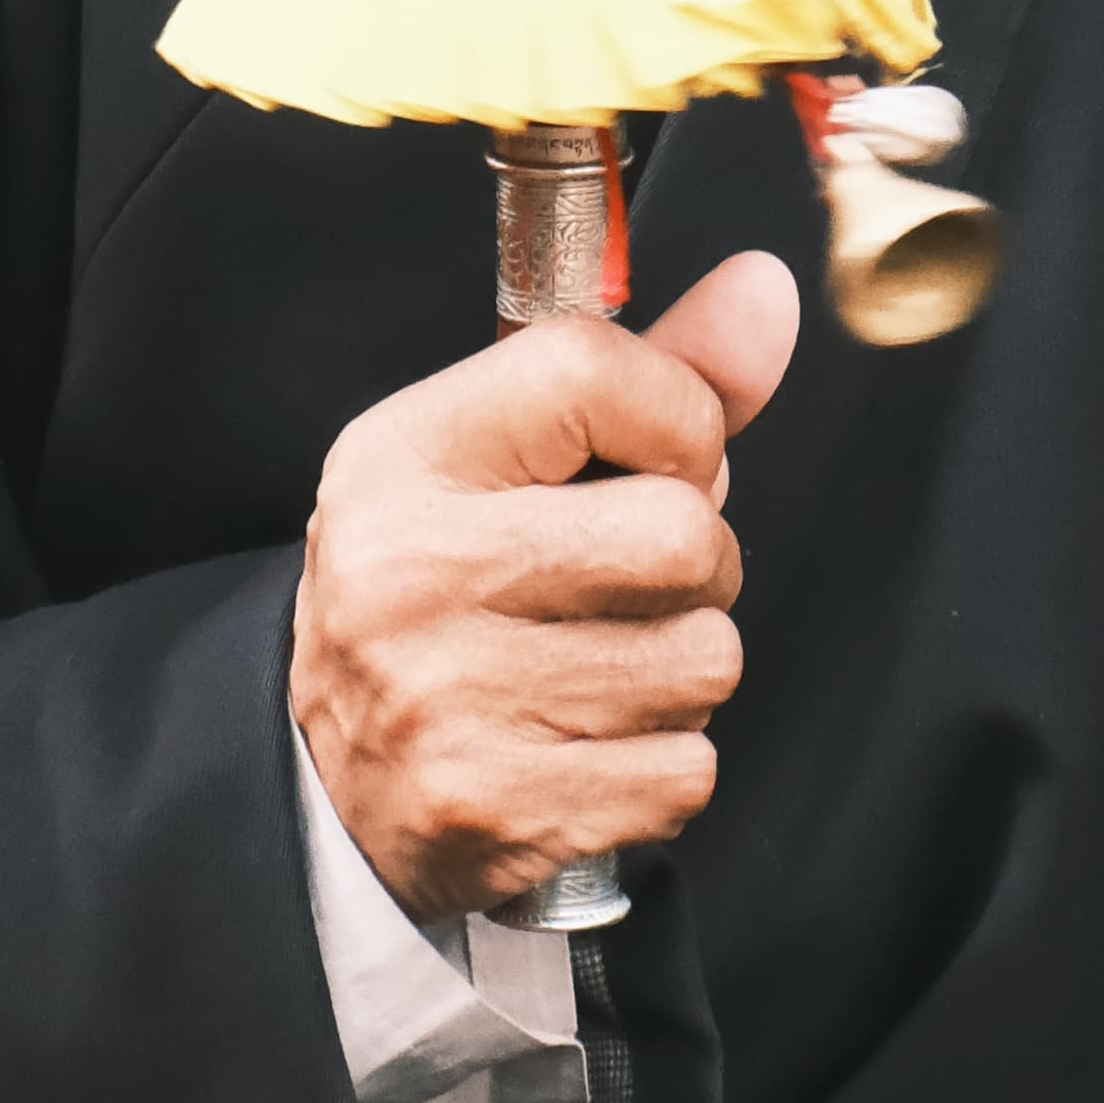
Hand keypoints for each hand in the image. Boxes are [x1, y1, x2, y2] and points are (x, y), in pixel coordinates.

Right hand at [291, 254, 799, 917]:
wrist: (333, 788)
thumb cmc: (443, 592)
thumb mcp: (504, 459)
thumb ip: (649, 373)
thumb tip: (770, 290)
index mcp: (403, 459)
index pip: (596, 372)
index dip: (679, 419)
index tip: (658, 462)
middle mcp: (412, 574)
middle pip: (686, 533)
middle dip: (697, 563)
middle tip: (630, 584)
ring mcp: (451, 703)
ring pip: (707, 658)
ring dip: (683, 668)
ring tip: (599, 666)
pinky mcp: (498, 812)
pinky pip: (688, 770)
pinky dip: (662, 762)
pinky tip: (585, 746)